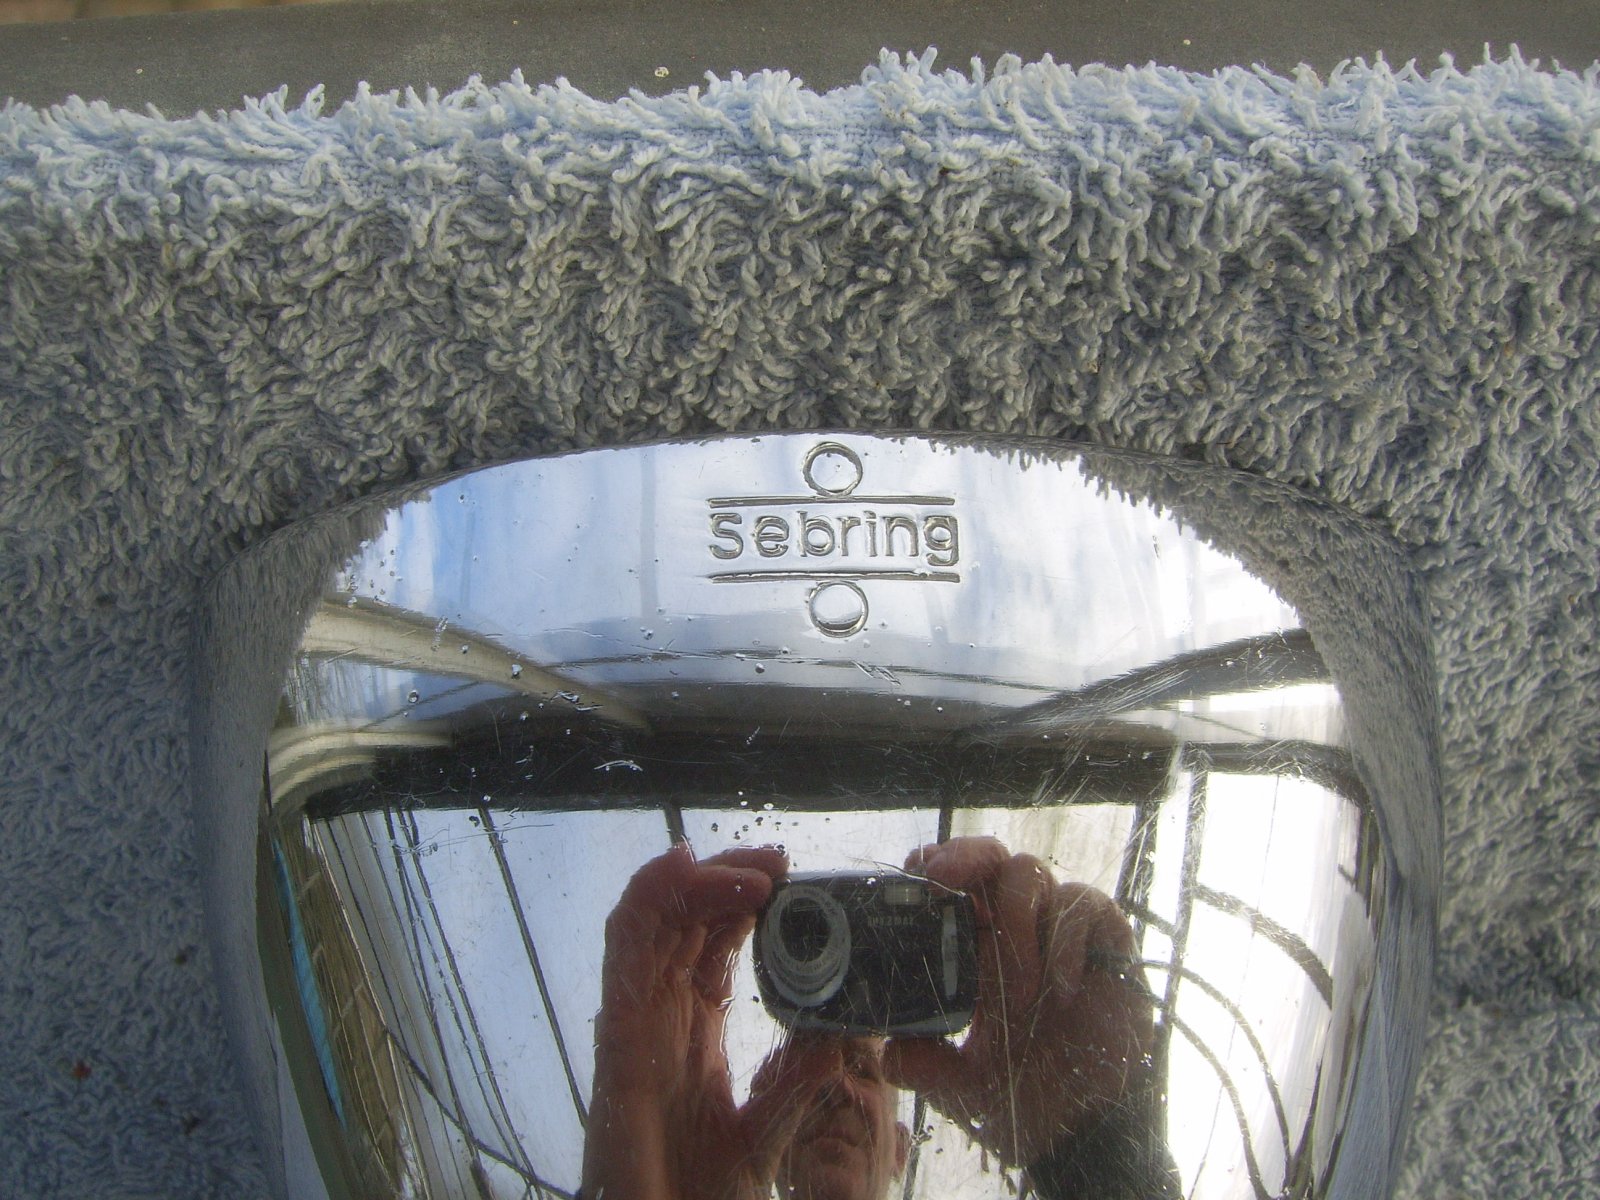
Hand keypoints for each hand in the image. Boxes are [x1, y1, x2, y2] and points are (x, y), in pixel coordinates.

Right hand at [583, 843, 842, 1199]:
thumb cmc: (696, 1197)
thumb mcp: (764, 1135)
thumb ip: (795, 1086)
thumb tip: (837, 1042)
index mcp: (691, 1032)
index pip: (713, 945)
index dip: (744, 903)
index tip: (788, 879)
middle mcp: (660, 1015)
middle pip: (684, 920)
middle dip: (728, 877)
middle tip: (778, 859)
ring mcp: (636, 1017)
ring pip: (654, 917)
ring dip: (701, 879)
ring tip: (756, 867)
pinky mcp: (617, 1029)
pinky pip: (623, 946)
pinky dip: (648, 896)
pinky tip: (684, 867)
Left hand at [883, 837, 1153, 1168]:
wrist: (1082, 1124)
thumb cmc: (1018, 1089)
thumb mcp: (957, 1082)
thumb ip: (923, 1065)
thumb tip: (892, 1054)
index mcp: (972, 944)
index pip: (948, 879)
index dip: (932, 864)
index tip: (921, 877)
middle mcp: (1012, 923)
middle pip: (987, 855)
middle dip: (965, 856)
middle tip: (947, 880)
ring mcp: (1056, 924)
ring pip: (1029, 872)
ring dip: (1014, 922)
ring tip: (1021, 995)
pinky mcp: (1104, 934)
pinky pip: (1082, 904)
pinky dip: (1066, 939)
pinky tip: (1063, 988)